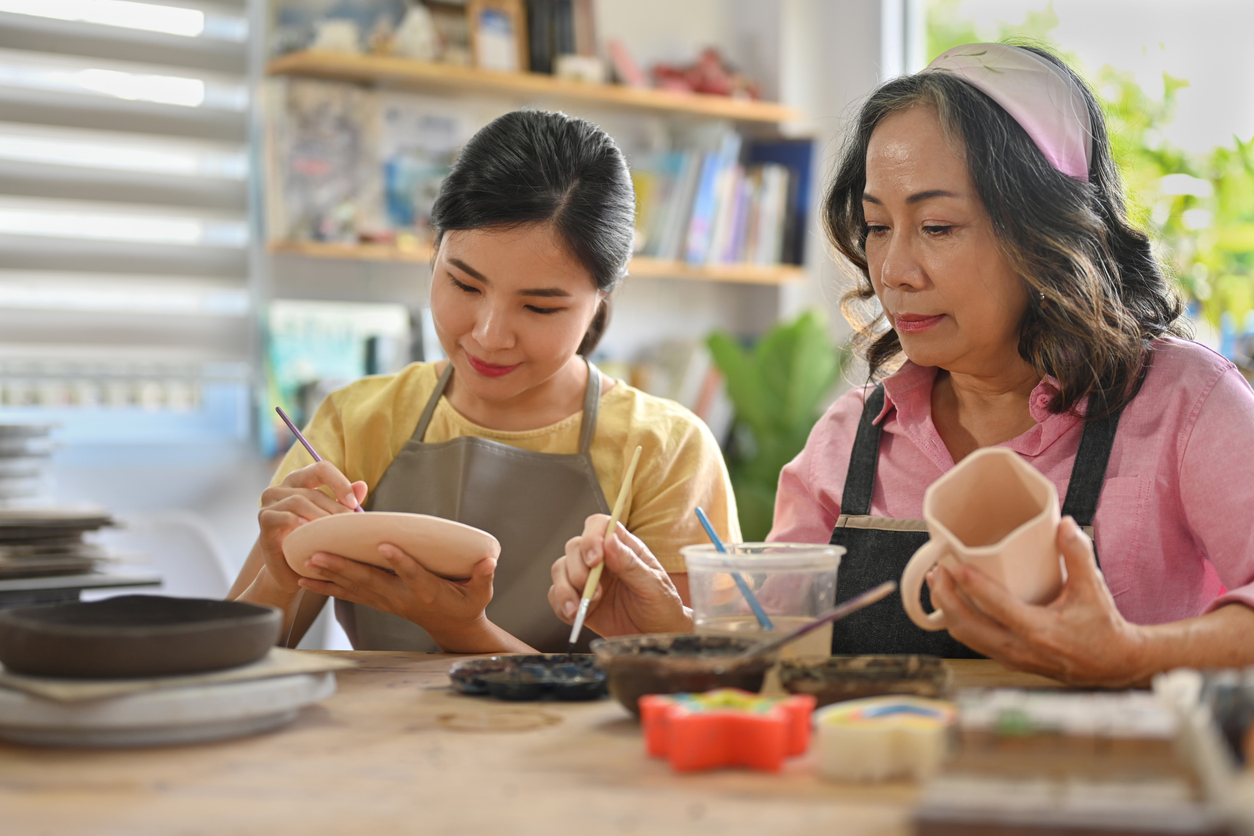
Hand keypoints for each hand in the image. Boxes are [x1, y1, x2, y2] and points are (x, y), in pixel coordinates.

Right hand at [257, 461, 367, 592]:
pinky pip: (279, 516)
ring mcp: (269, 503)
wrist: (291, 570)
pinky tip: (307, 531)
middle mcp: (282, 488)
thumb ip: (344, 503)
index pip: (321, 469)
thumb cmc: (312, 542)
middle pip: (313, 491)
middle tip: (349, 525)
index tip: (354, 504)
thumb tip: (362, 485)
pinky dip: (295, 522)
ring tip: (332, 532)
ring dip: (318, 516)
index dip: (340, 483)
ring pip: (298, 501)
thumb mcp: (331, 521)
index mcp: (300, 481)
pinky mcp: (263, 520)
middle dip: (334, 508)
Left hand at [297, 543, 496, 649]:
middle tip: (319, 555)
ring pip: (355, 587)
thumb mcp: (481, 593)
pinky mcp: (379, 601)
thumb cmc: (468, 604)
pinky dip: (327, 586)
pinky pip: (349, 593)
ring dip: (329, 576)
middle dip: (344, 568)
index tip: (385, 545)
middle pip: (371, 582)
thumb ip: (483, 576)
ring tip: (306, 564)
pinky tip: (305, 579)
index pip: (412, 575)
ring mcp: (387, 601)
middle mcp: (401, 597)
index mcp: (427, 591)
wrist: (453, 628)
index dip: (400, 561)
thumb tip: (490, 561)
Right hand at [548, 513, 691, 636]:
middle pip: (574, 547)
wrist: (656, 637)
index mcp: (623, 548)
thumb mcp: (653, 586)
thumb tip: (609, 540)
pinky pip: (555, 595)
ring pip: (560, 569)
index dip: (591, 537)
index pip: (599, 526)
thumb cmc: (661, 606)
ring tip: (580, 609)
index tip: (594, 560)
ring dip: (565, 589)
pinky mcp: (578, 599)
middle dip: (577, 570)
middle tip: (594, 593)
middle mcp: (602, 559)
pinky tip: (575, 616)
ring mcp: (588, 579)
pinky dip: (561, 605)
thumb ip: (631, 564)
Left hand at [927, 516, 1147, 686]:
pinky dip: (959, 622)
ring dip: (947, 610)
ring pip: (966, 636)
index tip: (953, 566)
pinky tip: (952, 603)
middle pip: (968, 625)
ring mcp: (1012, 657)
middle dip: (946, 598)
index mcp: (1038, 630)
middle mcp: (1019, 647)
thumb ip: (1078, 554)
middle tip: (936, 571)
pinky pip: (974, 642)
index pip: (996, 606)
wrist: (1114, 665)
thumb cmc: (1102, 626)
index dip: (971, 585)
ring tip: (938, 584)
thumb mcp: (1093, 589)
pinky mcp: (1009, 660)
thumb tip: (1063, 524)